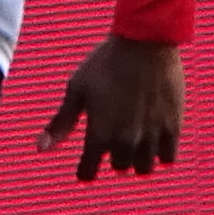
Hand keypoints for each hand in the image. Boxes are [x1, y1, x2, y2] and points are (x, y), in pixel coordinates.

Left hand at [38, 35, 184, 181]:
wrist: (145, 42)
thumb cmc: (105, 63)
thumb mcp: (76, 90)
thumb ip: (61, 123)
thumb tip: (40, 149)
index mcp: (98, 133)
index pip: (88, 172)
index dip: (86, 169)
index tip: (88, 164)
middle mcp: (125, 140)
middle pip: (119, 167)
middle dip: (114, 156)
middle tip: (116, 136)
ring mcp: (151, 135)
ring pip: (143, 167)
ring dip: (138, 158)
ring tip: (137, 139)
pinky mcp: (173, 127)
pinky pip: (168, 158)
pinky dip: (161, 153)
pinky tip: (156, 139)